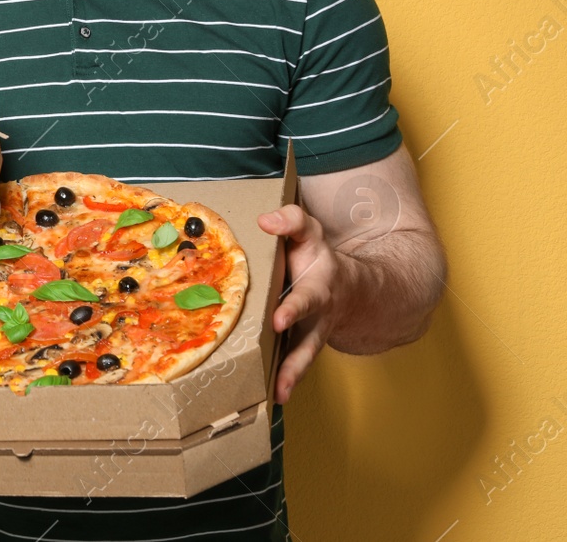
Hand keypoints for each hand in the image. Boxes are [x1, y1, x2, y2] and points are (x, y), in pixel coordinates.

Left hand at [256, 204, 354, 404]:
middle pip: (308, 342)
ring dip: (292, 377)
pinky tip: (271, 394)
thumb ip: (291, 222)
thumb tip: (265, 220)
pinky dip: (285, 379)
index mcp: (318, 289)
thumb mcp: (310, 233)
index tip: (279, 320)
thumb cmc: (319, 258)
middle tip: (282, 380)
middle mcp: (317, 318)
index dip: (293, 309)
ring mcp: (312, 335)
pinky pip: (296, 364)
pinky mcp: (304, 345)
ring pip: (304, 359)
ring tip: (278, 395)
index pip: (305, 299)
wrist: (351, 287)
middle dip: (296, 360)